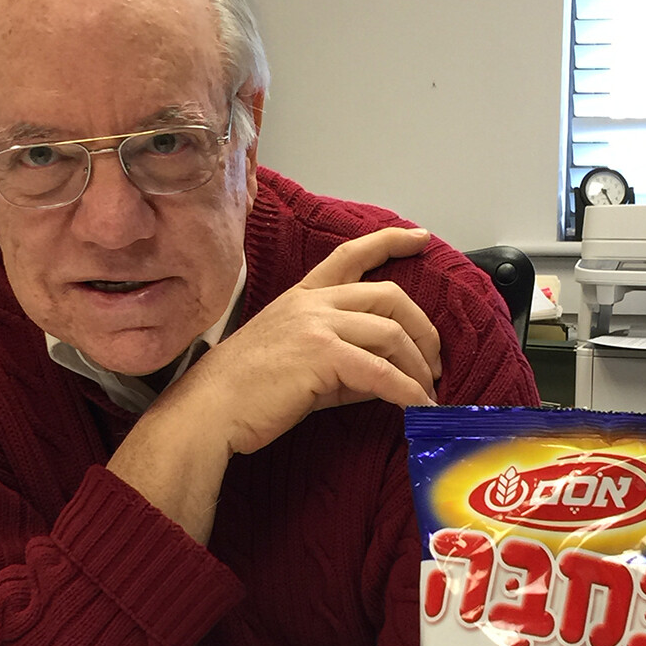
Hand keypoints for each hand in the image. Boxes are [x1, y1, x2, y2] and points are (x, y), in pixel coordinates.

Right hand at [185, 225, 440, 455]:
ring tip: (428, 392)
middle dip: (424, 330)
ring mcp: (317, 325)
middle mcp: (313, 303)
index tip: (421, 237)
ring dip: (419, 367)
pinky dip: (407, 392)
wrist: (210, 409)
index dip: (390, 242)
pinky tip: (418, 407)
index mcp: (303, 296)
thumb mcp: (298, 364)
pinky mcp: (322, 356)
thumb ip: (342, 362)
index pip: (351, 255)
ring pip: (393, 333)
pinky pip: (382, 372)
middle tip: (434, 363)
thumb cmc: (245, 392)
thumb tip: (384, 378)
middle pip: (390, 297)